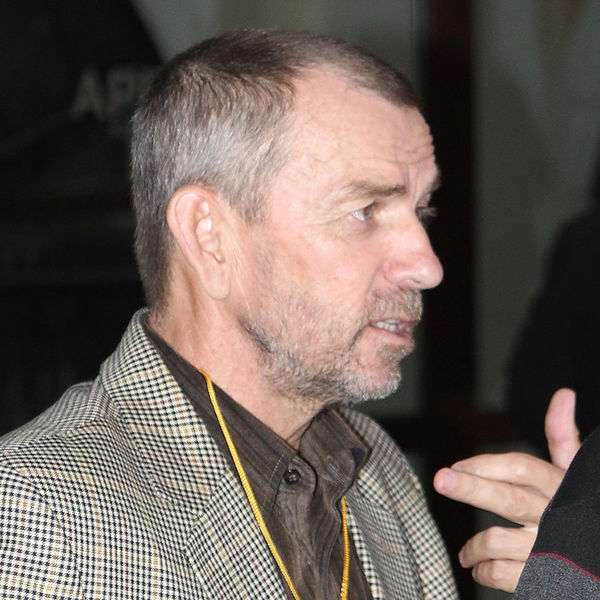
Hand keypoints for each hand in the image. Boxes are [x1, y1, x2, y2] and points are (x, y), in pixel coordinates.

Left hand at [433, 388, 579, 591]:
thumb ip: (563, 438)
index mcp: (560, 487)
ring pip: (498, 541)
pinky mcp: (546, 578)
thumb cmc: (583, 510)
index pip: (522, 468)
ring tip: (466, 552)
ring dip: (474, 547)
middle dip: (472, 488)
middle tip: (441, 479)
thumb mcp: (575, 474)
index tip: (456, 467)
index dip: (487, 464)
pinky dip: (486, 572)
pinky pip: (505, 575)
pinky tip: (482, 569)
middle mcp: (555, 516)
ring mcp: (551, 549)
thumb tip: (563, 393)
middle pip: (509, 499)